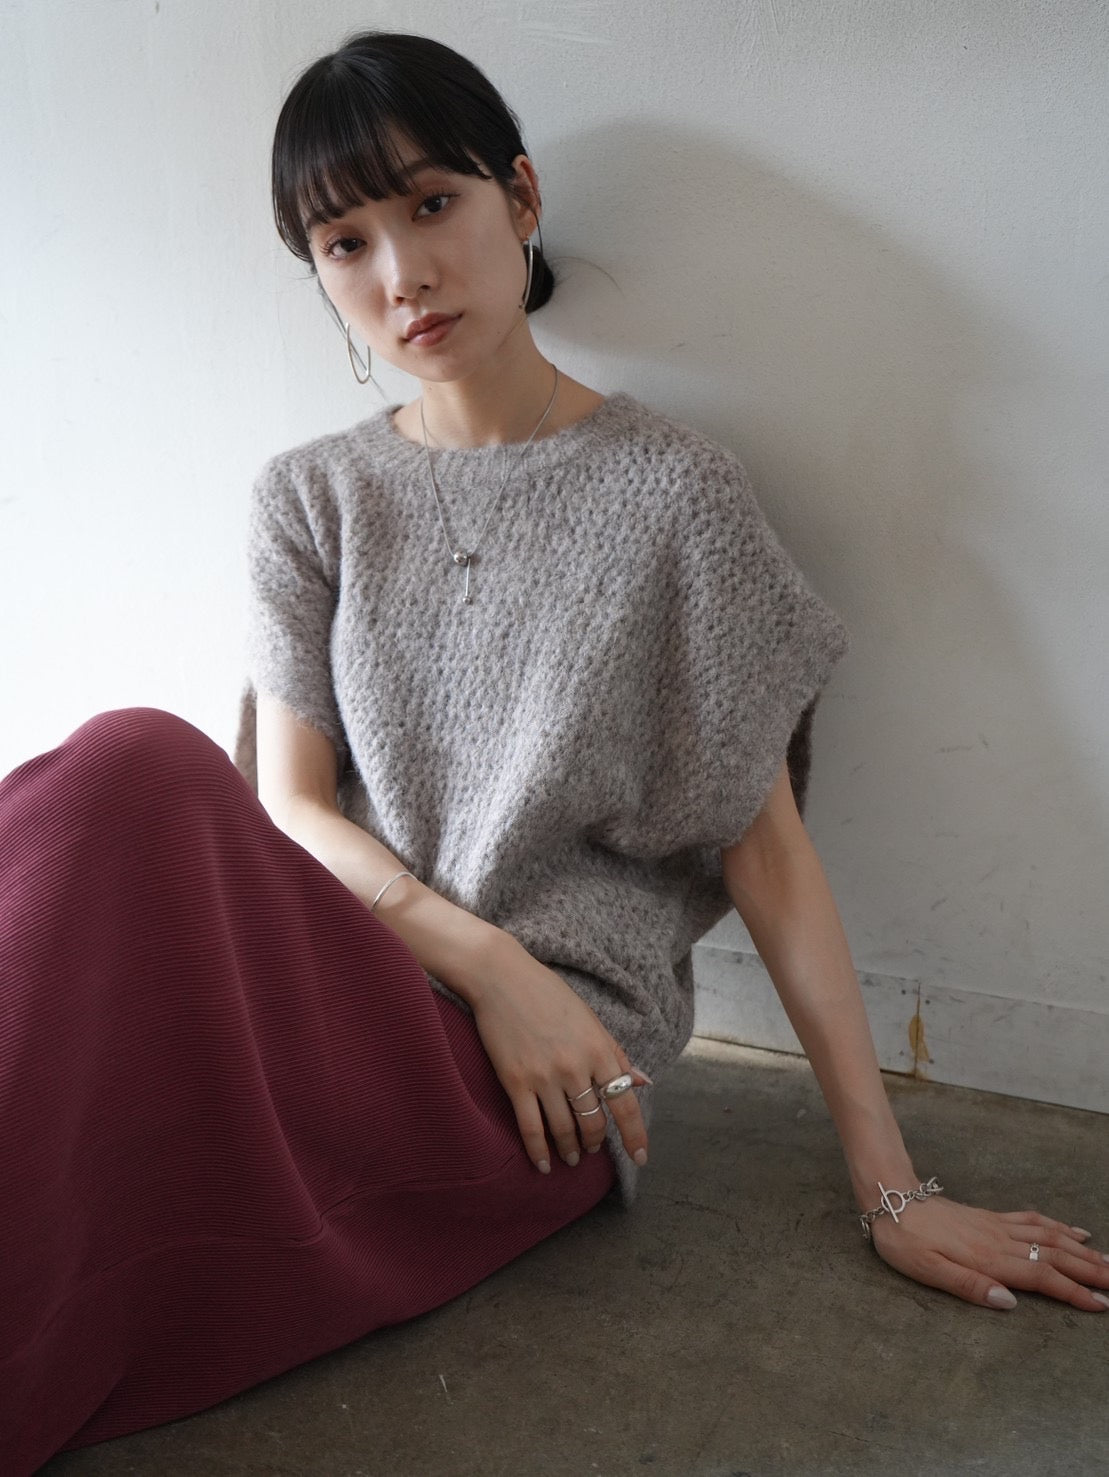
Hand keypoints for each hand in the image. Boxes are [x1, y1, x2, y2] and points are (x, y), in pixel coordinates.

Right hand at [467, 930, 650, 1174]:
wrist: (502, 978)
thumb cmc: (548, 994)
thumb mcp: (590, 1020)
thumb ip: (615, 1054)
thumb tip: (642, 1082)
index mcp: (599, 1050)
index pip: (625, 1103)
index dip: (635, 1135)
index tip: (640, 1157)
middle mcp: (575, 1068)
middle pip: (594, 1122)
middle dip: (596, 1141)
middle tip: (592, 1147)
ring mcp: (545, 1077)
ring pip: (565, 1129)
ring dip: (571, 1149)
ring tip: (572, 1157)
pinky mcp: (516, 1082)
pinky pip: (531, 1127)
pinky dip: (539, 1151)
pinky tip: (544, 1164)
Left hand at [869, 1194, 1108, 1310]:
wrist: (889, 1198)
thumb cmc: (903, 1239)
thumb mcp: (926, 1270)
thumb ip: (969, 1286)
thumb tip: (1009, 1303)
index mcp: (987, 1258)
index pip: (1040, 1277)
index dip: (1072, 1292)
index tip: (1102, 1305)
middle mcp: (999, 1241)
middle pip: (1054, 1256)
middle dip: (1090, 1271)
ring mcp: (997, 1226)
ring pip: (1050, 1237)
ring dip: (1082, 1250)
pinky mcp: (990, 1217)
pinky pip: (1033, 1220)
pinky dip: (1059, 1226)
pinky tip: (1075, 1230)